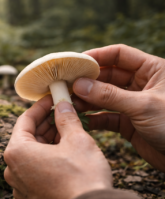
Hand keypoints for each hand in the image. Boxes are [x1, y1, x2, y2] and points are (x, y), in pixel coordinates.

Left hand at [4, 96, 111, 198]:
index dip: (40, 107)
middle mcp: (12, 170)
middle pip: (27, 138)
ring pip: (32, 156)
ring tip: (67, 133)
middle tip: (62, 114)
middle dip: (46, 125)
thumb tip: (62, 105)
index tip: (51, 99)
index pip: (25, 120)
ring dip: (47, 142)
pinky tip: (64, 155)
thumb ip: (66, 119)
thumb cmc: (82, 178)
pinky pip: (35, 172)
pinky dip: (47, 160)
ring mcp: (20, 187)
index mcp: (17, 152)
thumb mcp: (77, 140)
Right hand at [72, 44, 164, 170]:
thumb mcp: (142, 106)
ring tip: (69, 104)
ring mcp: (133, 104)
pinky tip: (81, 120)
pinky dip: (94, 118)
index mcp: (152, 70)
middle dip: (87, 82)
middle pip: (107, 76)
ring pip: (104, 97)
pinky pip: (106, 117)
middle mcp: (141, 85)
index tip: (75, 63)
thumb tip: (79, 85)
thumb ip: (109, 95)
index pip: (120, 55)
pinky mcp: (128, 123)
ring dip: (87, 100)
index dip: (97, 56)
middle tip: (66, 86)